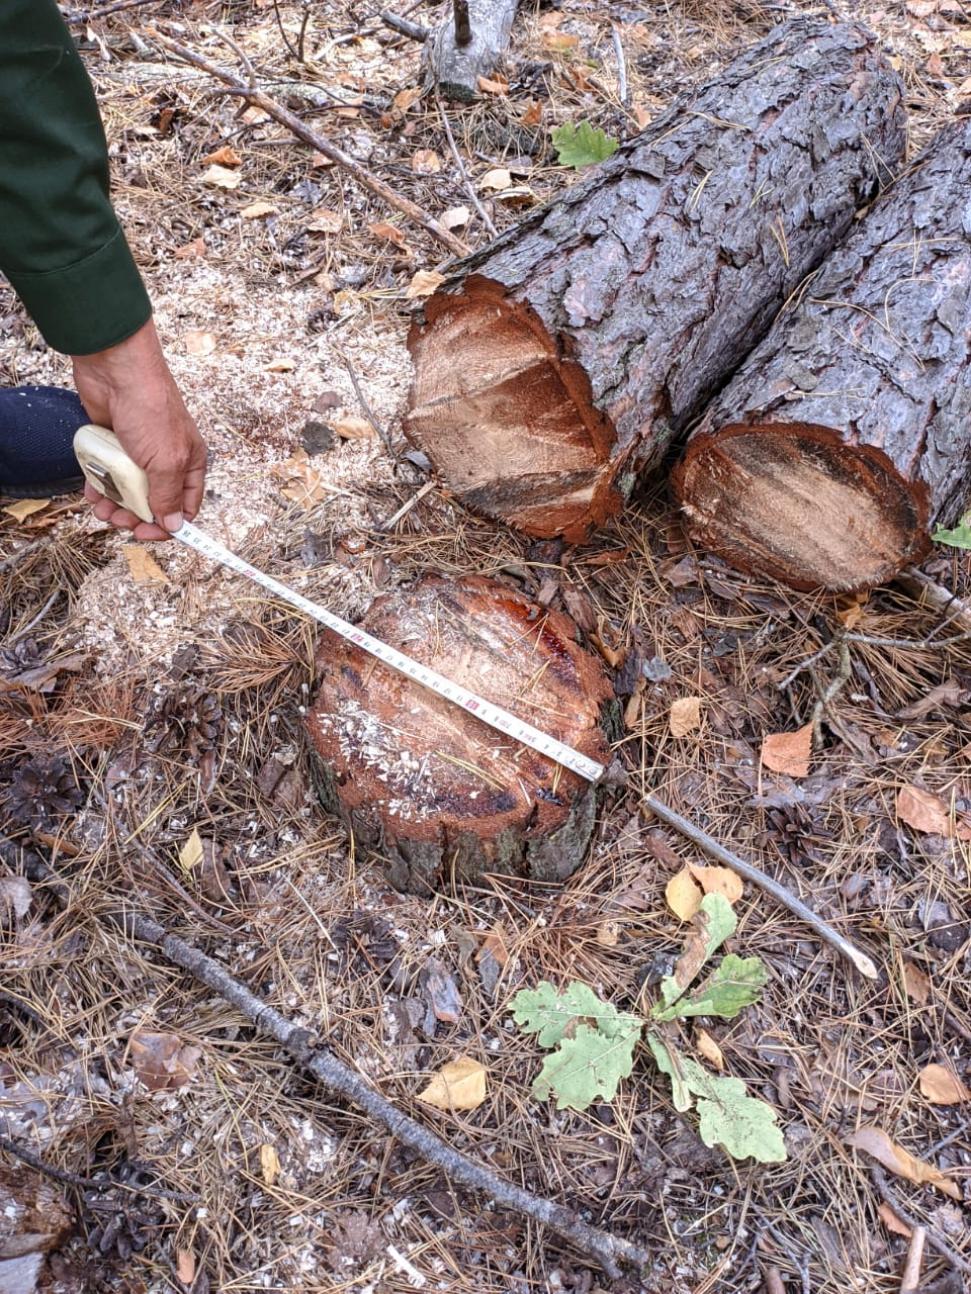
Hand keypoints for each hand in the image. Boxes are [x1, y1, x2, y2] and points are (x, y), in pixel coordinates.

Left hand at [72, 319, 206, 539]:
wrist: (116, 371)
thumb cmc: (150, 409)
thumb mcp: (166, 462)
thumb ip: (168, 496)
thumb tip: (173, 525)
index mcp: (189, 464)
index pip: (184, 506)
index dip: (168, 525)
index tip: (146, 533)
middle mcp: (166, 461)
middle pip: (153, 503)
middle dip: (135, 516)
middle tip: (119, 520)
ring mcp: (139, 453)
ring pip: (127, 491)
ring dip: (114, 505)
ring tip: (101, 508)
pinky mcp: (114, 444)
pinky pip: (107, 474)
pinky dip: (99, 486)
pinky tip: (91, 492)